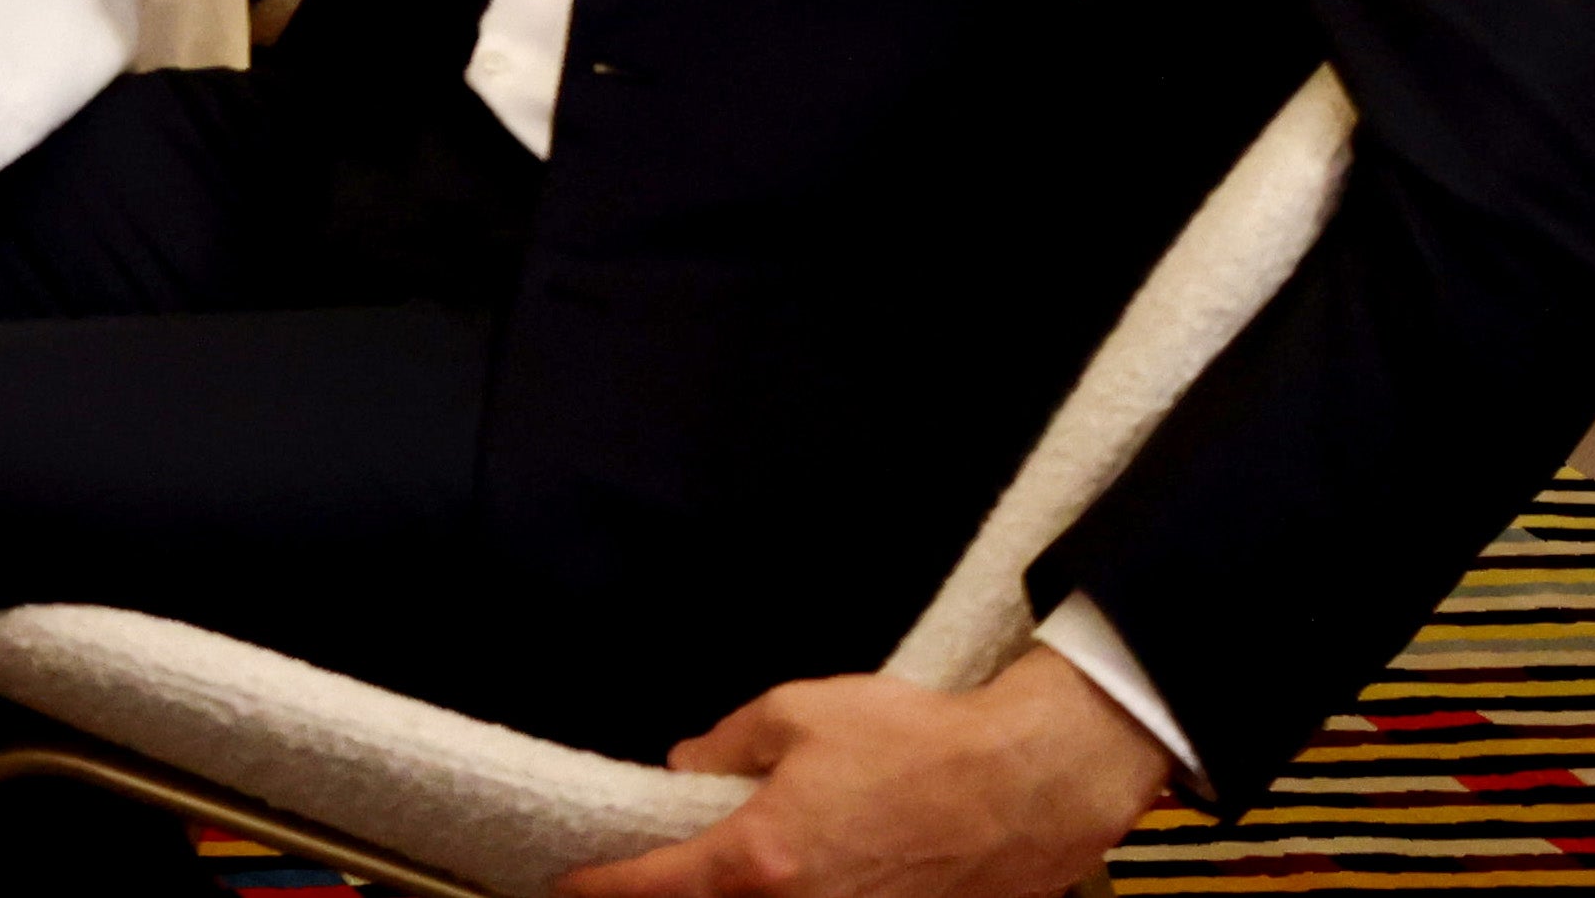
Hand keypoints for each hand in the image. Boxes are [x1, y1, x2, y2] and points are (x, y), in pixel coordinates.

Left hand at [556, 653, 1172, 897]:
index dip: (601, 888)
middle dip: (667, 897)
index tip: (570, 885)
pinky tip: (783, 882)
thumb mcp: (798, 715)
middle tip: (636, 880)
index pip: (657, 887)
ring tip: (710, 873)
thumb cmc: (917, 743)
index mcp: (763, 856)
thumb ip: (726, 746)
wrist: (1024, 785)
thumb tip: (684, 769)